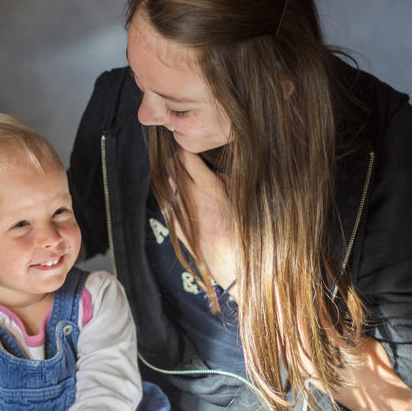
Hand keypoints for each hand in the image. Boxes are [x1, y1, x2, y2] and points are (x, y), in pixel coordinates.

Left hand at [175, 148, 237, 295]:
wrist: (233, 266)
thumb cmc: (243, 232)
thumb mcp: (240, 198)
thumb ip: (225, 179)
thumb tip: (214, 167)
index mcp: (207, 187)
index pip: (186, 156)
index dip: (187, 148)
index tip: (190, 144)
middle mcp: (189, 197)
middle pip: (173, 167)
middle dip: (178, 160)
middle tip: (185, 155)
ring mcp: (179, 212)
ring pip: (169, 184)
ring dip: (175, 177)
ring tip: (184, 175)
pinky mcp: (174, 226)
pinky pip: (169, 203)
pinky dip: (174, 196)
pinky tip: (183, 196)